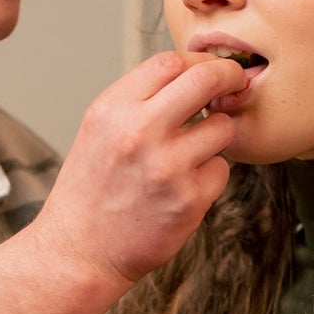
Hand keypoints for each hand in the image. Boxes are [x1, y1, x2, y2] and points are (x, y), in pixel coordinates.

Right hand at [29, 52, 244, 292]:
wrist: (79, 252)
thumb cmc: (90, 192)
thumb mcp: (98, 131)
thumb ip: (138, 101)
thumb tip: (191, 75)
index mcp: (112, 109)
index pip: (170, 61)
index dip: (198, 61)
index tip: (210, 69)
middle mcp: (139, 132)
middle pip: (205, 79)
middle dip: (228, 76)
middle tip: (234, 83)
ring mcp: (167, 167)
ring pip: (223, 127)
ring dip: (216, 136)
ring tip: (191, 153)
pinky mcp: (189, 199)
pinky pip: (220, 169)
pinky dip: (209, 175)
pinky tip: (182, 187)